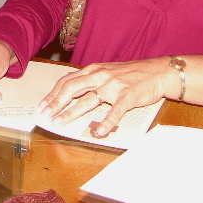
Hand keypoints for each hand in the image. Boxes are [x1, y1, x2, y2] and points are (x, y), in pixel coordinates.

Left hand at [38, 58, 169, 136]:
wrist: (159, 72)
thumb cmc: (132, 74)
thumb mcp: (107, 71)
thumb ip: (91, 79)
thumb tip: (71, 88)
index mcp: (94, 70)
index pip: (67, 81)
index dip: (53, 93)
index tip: (43, 105)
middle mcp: (100, 76)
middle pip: (72, 88)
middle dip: (56, 102)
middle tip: (46, 115)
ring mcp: (114, 86)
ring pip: (88, 100)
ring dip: (72, 112)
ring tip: (60, 123)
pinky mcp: (128, 96)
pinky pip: (115, 110)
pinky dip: (106, 122)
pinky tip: (99, 132)